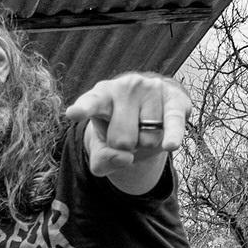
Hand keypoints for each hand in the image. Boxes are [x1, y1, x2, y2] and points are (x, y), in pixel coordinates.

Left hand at [65, 73, 189, 179]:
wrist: (149, 113)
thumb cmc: (118, 131)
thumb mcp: (102, 149)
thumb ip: (103, 161)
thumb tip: (125, 158)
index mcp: (101, 96)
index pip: (91, 104)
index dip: (83, 109)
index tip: (73, 113)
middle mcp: (125, 87)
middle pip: (122, 140)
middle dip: (125, 148)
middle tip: (127, 135)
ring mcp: (151, 88)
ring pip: (147, 139)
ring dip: (146, 143)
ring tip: (144, 128)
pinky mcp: (174, 98)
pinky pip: (173, 123)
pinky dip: (172, 135)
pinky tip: (170, 144)